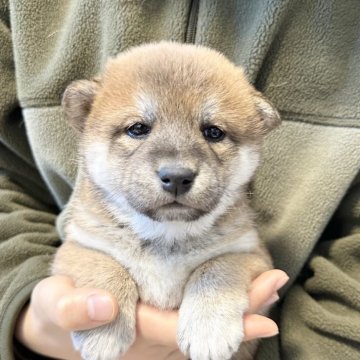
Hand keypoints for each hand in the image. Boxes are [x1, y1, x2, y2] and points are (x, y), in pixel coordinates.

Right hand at [15, 270, 287, 359]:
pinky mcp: (166, 312)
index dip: (219, 325)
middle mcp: (157, 332)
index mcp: (135, 331)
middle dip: (243, 310)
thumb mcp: (56, 305)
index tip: (260, 318)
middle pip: (205, 324)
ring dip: (240, 299)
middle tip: (275, 282)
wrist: (64, 311)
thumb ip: (71, 308)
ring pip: (207, 315)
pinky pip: (201, 304)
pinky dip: (225, 292)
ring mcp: (164, 323)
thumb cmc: (61, 306)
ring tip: (270, 279)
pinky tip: (245, 278)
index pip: (182, 331)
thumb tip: (102, 306)